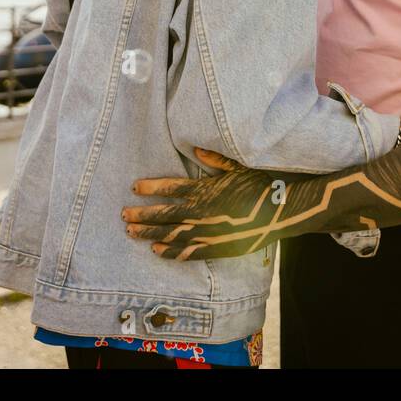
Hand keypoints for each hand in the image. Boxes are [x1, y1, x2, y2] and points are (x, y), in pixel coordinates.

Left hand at [122, 147, 286, 259]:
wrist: (277, 213)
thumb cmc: (259, 187)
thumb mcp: (238, 167)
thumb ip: (214, 159)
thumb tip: (194, 149)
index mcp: (203, 190)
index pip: (169, 188)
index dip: (150, 188)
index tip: (134, 188)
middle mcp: (199, 211)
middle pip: (162, 214)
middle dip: (141, 214)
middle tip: (123, 215)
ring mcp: (204, 232)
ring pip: (169, 233)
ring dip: (148, 233)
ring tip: (131, 232)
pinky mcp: (213, 247)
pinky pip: (186, 251)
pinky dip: (169, 252)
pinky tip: (156, 251)